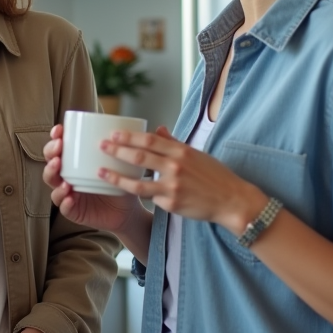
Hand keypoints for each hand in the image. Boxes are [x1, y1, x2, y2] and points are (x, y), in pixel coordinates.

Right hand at [42, 124, 142, 235]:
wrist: (129, 212)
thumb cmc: (124, 184)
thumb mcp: (127, 164)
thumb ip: (139, 147)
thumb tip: (158, 127)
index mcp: (77, 161)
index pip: (60, 146)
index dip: (55, 137)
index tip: (59, 129)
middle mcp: (69, 175)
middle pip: (51, 162)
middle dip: (51, 152)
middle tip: (59, 148)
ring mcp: (69, 193)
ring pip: (52, 183)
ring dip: (53, 174)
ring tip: (60, 168)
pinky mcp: (74, 211)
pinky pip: (63, 206)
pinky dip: (64, 200)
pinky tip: (69, 194)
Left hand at [99, 126, 265, 233]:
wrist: (231, 200)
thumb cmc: (214, 175)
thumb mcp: (196, 154)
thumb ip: (173, 143)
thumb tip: (157, 128)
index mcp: (181, 151)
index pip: (149, 140)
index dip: (129, 136)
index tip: (113, 133)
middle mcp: (175, 166)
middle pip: (139, 157)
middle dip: (117, 151)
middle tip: (101, 146)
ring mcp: (172, 186)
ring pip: (136, 182)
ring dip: (116, 176)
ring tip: (101, 171)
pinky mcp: (172, 203)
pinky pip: (150, 197)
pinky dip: (139, 193)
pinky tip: (126, 190)